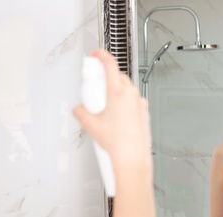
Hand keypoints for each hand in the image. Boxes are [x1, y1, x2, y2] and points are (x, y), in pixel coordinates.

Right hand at [73, 49, 151, 169]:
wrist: (132, 156)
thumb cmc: (117, 142)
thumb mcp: (91, 125)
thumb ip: (81, 113)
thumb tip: (78, 109)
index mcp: (117, 93)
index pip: (110, 64)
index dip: (101, 55)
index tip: (95, 55)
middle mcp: (131, 95)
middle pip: (118, 76)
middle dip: (107, 77)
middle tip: (97, 87)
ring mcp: (139, 103)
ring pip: (127, 88)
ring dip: (116, 90)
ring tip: (107, 105)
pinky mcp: (144, 111)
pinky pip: (134, 100)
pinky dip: (126, 102)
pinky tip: (118, 115)